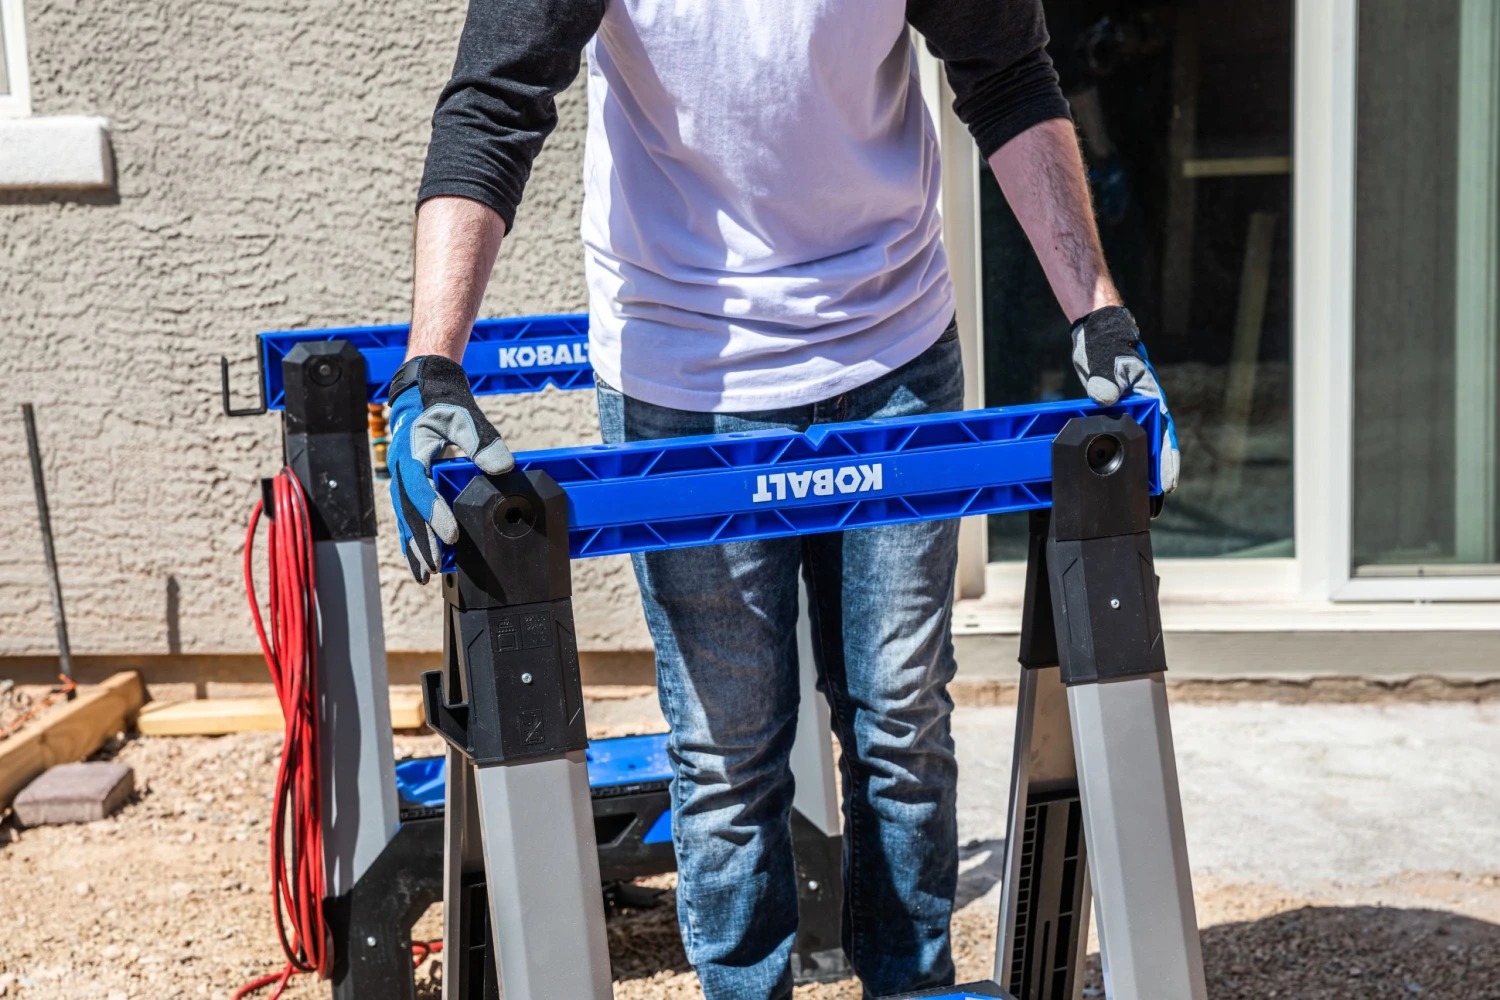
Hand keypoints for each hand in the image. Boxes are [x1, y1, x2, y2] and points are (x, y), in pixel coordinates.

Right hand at [387, 355, 513, 581]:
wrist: (422, 393)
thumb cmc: (443, 404)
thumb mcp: (463, 417)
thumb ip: (482, 441)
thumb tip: (503, 468)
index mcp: (411, 451)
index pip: (420, 487)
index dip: (434, 512)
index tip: (451, 535)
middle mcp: (400, 468)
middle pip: (408, 511)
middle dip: (422, 540)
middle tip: (436, 565)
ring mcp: (401, 478)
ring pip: (404, 518)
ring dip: (414, 546)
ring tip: (425, 574)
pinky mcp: (407, 485)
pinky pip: (407, 516)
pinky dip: (413, 539)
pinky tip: (420, 561)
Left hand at [1070, 305, 1179, 492]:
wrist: (1096, 335)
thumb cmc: (1107, 344)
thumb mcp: (1106, 360)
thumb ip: (1107, 379)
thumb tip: (1106, 398)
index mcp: (1149, 396)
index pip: (1163, 433)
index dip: (1167, 459)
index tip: (1170, 481)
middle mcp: (1143, 406)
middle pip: (1155, 443)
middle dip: (1160, 470)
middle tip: (1161, 497)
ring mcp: (1130, 410)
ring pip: (1139, 442)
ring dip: (1142, 466)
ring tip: (1145, 494)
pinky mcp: (1114, 411)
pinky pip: (1121, 437)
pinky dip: (1123, 453)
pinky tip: (1121, 472)